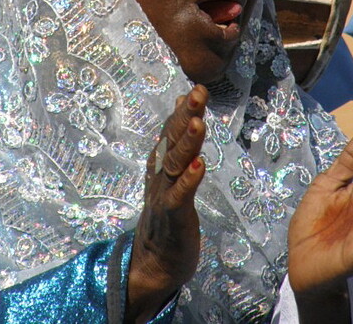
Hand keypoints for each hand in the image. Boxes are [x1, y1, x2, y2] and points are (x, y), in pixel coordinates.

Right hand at [126, 85, 207, 323]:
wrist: (153, 262)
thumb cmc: (169, 215)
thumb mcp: (173, 176)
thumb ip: (178, 143)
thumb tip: (184, 107)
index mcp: (161, 166)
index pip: (171, 133)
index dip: (181, 112)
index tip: (194, 89)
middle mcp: (160, 176)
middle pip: (172, 142)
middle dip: (185, 116)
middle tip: (197, 92)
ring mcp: (163, 196)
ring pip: (175, 165)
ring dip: (186, 142)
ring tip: (198, 121)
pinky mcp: (172, 217)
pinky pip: (179, 196)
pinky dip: (189, 180)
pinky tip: (199, 165)